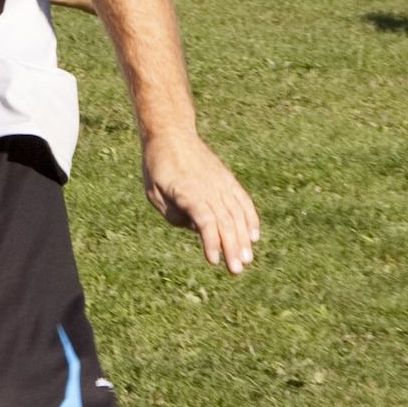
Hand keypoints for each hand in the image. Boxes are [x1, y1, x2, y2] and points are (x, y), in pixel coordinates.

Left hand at [142, 131, 260, 273]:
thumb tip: (194, 227)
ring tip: (246, 259)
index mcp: (187, 192)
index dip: (211, 242)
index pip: (204, 221)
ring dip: (243, 239)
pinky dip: (250, 219)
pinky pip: (243, 201)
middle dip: (231, 248)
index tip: (213, 260)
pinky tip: (253, 236)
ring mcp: (221, 183)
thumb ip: (173, 214)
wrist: (172, 135)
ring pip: (237, 214)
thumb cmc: (159, 167)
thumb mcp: (154, 193)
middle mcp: (208, 188)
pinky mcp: (228, 180)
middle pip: (224, 222)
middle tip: (236, 270)